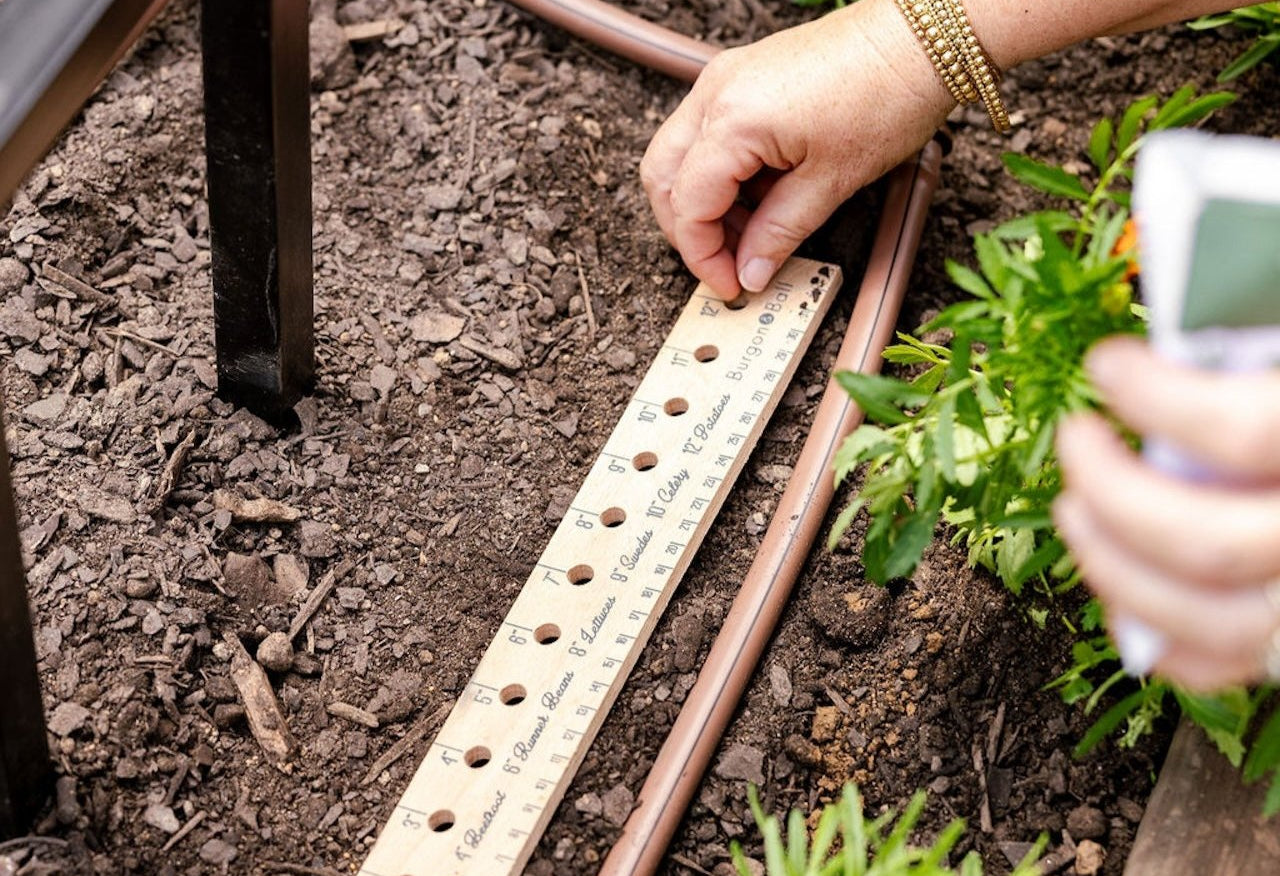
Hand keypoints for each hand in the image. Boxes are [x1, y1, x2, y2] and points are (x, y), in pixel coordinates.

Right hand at [640, 0, 951, 297]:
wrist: (919, 39)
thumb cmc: (887, 94)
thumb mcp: (832, 182)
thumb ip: (779, 232)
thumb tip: (750, 272)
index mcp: (734, 120)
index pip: (689, 204)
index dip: (702, 254)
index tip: (730, 284)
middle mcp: (716, 93)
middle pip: (663, 177)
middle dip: (688, 230)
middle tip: (727, 264)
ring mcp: (725, 79)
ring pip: (678, 154)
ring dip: (701, 202)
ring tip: (750, 232)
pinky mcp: (741, 76)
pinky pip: (706, 132)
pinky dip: (719, 172)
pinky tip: (759, 194)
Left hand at [1054, 336, 1279, 690]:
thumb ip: (1262, 343)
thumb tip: (1182, 339)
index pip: (1245, 433)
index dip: (1158, 397)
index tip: (1109, 365)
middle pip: (1208, 545)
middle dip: (1112, 491)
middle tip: (1079, 437)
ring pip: (1211, 621)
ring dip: (1114, 567)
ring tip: (1075, 509)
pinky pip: (1224, 664)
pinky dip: (1156, 633)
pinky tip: (1119, 580)